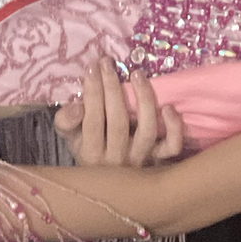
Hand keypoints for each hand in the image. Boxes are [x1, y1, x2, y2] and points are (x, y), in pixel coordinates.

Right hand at [54, 55, 186, 165]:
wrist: (107, 178)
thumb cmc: (87, 147)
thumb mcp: (69, 136)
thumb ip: (66, 121)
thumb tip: (77, 106)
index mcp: (90, 154)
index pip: (93, 121)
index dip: (93, 93)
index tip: (92, 67)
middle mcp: (116, 160)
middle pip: (118, 122)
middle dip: (112, 88)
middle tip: (108, 63)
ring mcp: (140, 160)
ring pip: (147, 131)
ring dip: (144, 100)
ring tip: (137, 74)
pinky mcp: (159, 160)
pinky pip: (171, 146)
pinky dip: (173, 128)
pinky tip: (168, 107)